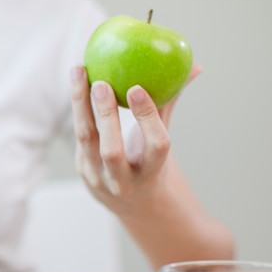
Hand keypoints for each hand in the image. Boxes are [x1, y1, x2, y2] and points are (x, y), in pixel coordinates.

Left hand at [70, 64, 200, 216]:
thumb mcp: (163, 142)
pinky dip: (77, 107)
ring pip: (87, 140)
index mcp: (152, 173)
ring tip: (79, 71)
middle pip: (111, 151)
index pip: (154, 146)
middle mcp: (124, 181)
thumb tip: (195, 66)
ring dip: (81, 105)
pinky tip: (77, 80)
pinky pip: (78, 135)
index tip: (137, 88)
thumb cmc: (152, 163)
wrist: (133, 205)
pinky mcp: (83, 169)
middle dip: (106, 116)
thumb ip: (170, 105)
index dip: (147, 118)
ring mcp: (99, 178)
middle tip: (101, 83)